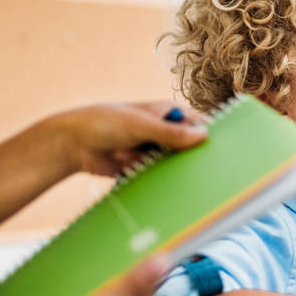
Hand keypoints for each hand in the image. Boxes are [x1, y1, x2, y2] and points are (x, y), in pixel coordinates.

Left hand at [0, 101, 206, 225]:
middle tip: (206, 170)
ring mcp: (155, 151)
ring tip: (172, 174)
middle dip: (193, 157)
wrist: (72, 144)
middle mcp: (166, 132)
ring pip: (176, 164)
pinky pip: (160, 176)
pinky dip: (159, 179)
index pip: (199, 124)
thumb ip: (171, 133)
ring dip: (172, 169)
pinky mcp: (145, 168)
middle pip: (190, 146)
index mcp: (169, 113)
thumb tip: (204, 136)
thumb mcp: (141, 125)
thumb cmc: (105, 122)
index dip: (210, 135)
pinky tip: (159, 181)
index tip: (223, 150)